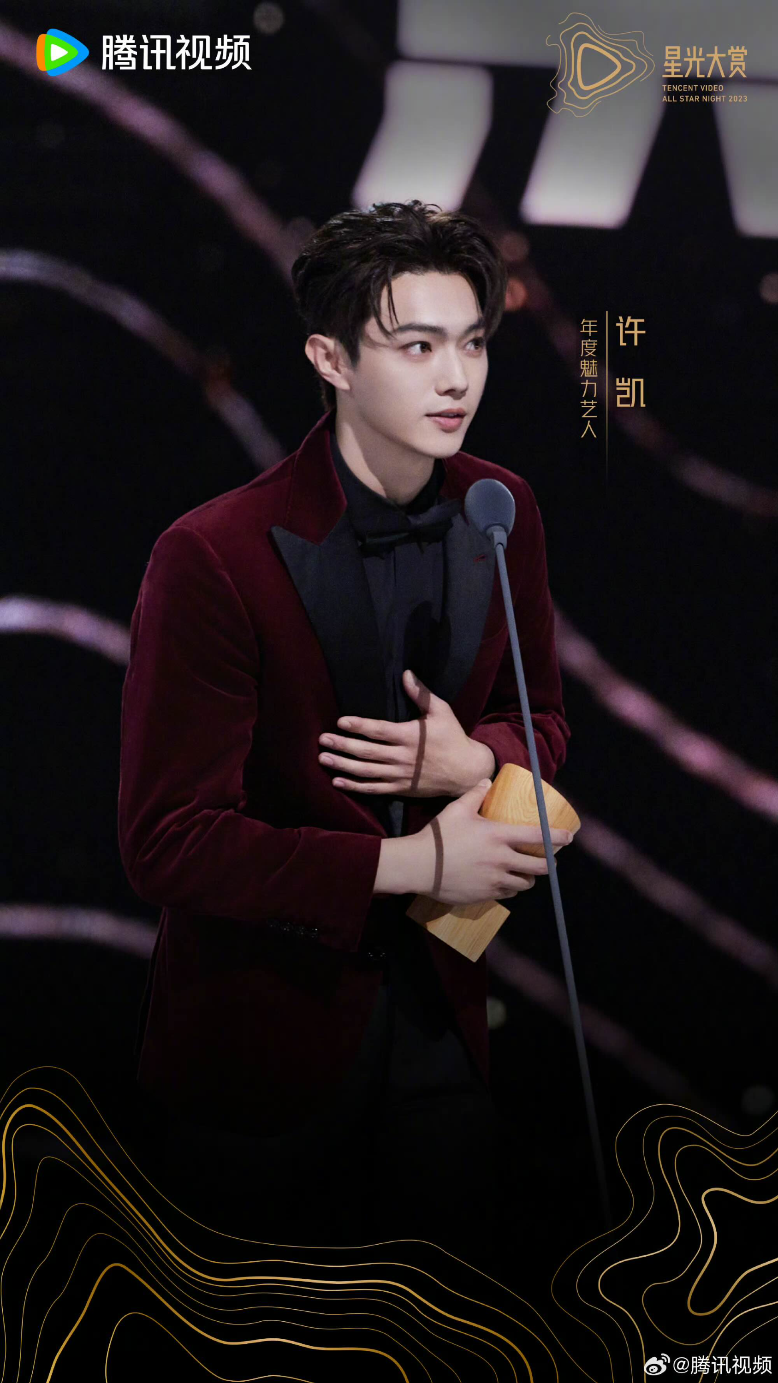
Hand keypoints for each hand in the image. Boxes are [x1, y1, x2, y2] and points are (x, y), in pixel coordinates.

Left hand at [318, 669, 495, 797]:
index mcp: (410, 737)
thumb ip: (421, 694)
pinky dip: (355, 786)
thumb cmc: (453, 738)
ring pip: (366, 772)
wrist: (466, 771)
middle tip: (322, 740)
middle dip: (343, 745)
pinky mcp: (400, 789)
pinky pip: (374, 789)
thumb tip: (406, 673)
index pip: (379, 731)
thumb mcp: (442, 712)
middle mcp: (402, 757)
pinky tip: (338, 781)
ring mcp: (400, 775)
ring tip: (323, 758)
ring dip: (343, 765)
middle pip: (367, 752)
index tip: (340, 721)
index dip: (359, 726)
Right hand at [402, 778, 573, 904]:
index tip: (569, 837)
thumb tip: (487, 781)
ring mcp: (495, 880)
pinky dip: (511, 888)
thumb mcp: (457, 810)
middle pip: (539, 866)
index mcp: (499, 836)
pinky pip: (508, 894)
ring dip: (529, 878)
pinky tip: (506, 884)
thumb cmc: (439, 836)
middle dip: (549, 864)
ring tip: (526, 874)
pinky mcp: (486, 895)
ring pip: (525, 883)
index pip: (538, 836)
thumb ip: (475, 795)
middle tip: (549, 861)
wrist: (420, 866)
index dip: (557, 837)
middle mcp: (502, 860)